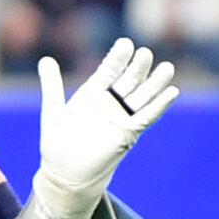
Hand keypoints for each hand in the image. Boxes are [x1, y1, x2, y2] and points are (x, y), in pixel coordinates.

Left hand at [35, 38, 177, 214]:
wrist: (64, 174)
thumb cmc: (58, 144)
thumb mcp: (53, 110)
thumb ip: (52, 85)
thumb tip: (46, 59)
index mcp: (92, 94)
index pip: (109, 71)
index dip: (118, 58)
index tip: (126, 43)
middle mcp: (109, 103)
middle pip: (128, 81)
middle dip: (137, 67)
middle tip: (145, 53)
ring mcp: (120, 118)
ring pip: (141, 96)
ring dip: (155, 83)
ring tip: (166, 68)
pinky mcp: (128, 134)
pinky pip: (146, 118)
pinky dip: (158, 106)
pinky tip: (172, 93)